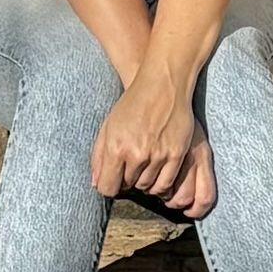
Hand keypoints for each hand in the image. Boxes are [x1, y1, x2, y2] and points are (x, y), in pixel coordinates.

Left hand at [90, 81, 215, 218]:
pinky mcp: (176, 154)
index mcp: (116, 147)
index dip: (108, 186)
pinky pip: (166, 183)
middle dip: (126, 180)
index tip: (112, 180)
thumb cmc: (133, 103)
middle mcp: (136, 153)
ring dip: (144, 181)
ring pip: (147, 187)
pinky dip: (161, 183)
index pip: (107, 187)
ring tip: (144, 165)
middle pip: (127, 187)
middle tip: (130, 166)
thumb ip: (99, 156)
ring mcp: (158, 155)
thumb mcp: (108, 126)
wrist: (163, 85)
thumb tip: (96, 183)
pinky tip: (157, 171)